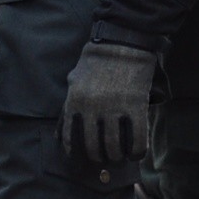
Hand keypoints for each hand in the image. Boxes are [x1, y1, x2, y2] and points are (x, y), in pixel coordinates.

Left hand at [61, 40, 158, 167]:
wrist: (123, 40)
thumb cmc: (97, 59)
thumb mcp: (75, 78)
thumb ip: (69, 103)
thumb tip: (61, 130)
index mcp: (75, 101)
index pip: (70, 137)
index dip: (75, 151)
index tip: (80, 157)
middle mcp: (93, 108)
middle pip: (93, 147)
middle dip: (98, 156)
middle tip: (103, 157)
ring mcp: (115, 108)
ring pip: (114, 147)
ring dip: (116, 156)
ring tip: (119, 156)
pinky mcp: (136, 106)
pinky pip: (137, 139)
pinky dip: (137, 152)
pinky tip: (137, 154)